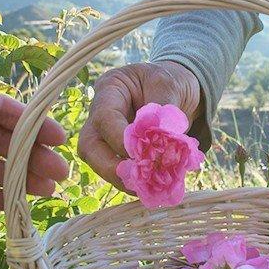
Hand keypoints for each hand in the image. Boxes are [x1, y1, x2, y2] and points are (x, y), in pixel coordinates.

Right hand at [78, 61, 201, 188]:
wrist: (179, 90)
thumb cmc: (171, 81)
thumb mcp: (171, 85)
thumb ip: (164, 110)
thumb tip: (160, 138)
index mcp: (110, 88)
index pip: (104, 117)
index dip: (118, 139)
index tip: (140, 156)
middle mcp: (100, 112)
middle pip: (89, 144)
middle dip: (109, 166)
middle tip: (135, 179)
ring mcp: (105, 133)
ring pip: (97, 161)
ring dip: (119, 178)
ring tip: (145, 188)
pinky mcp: (115, 151)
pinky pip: (114, 169)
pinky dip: (130, 180)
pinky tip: (148, 187)